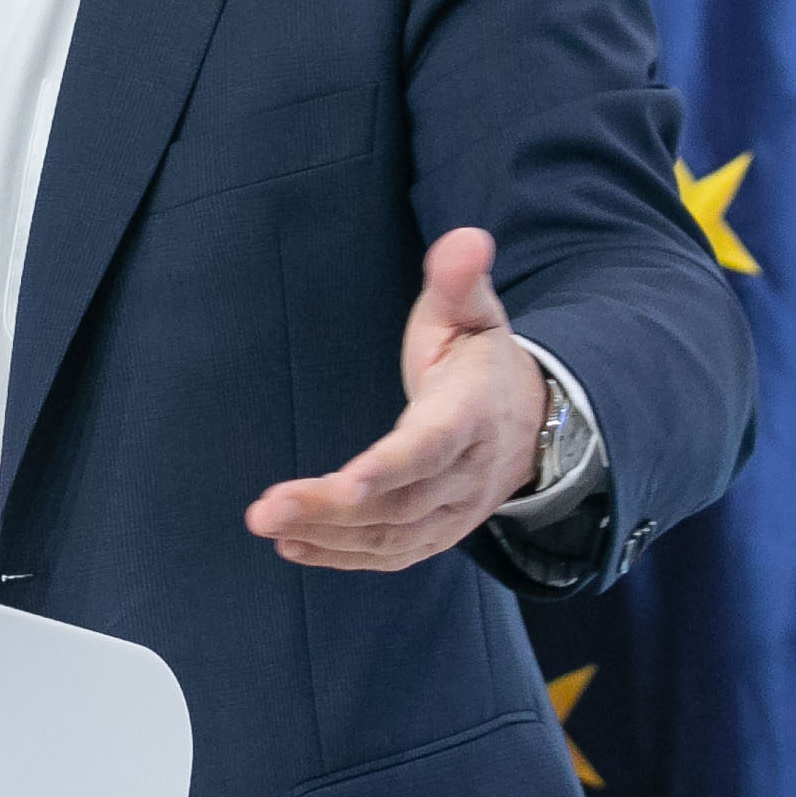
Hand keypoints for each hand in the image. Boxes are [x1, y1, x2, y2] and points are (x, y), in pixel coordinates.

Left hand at [245, 228, 547, 571]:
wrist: (531, 420)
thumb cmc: (479, 360)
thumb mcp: (474, 312)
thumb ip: (461, 280)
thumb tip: (464, 239)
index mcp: (472, 414)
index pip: (432, 446)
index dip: (392, 467)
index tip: (348, 481)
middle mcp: (467, 472)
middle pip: (400, 502)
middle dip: (331, 510)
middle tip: (264, 510)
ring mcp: (455, 510)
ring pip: (392, 535)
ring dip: (327, 537)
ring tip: (268, 525)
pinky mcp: (438, 532)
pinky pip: (393, 554)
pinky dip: (344, 557)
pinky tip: (294, 549)